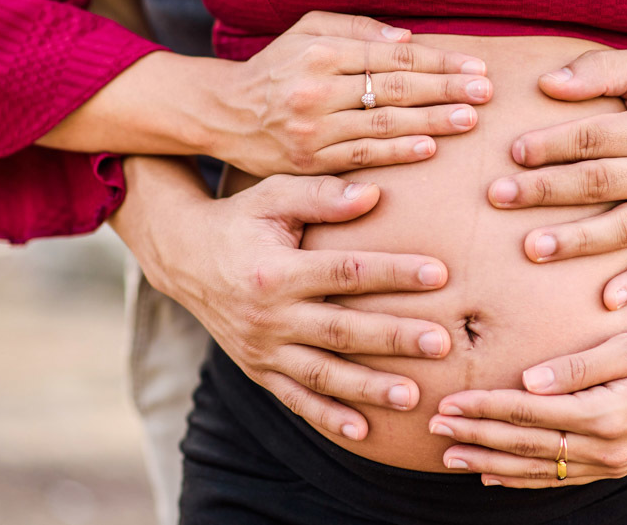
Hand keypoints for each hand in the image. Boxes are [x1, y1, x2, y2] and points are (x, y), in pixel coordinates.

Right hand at [121, 160, 454, 441]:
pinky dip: (329, 418)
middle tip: (442, 341)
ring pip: (323, 373)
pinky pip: (296, 399)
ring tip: (414, 396)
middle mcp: (268, 316)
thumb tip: (374, 193)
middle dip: (393, 337)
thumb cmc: (241, 219)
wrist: (185, 258)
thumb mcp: (273, 197)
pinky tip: (364, 432)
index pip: (346, 272)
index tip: (440, 274)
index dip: (393, 273)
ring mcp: (262, 349)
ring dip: (368, 388)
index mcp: (276, 270)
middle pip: (341, 330)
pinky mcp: (259, 370)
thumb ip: (322, 195)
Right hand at [204, 11, 493, 176]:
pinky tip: (430, 148)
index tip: (474, 66)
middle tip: (485, 92)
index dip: (438, 60)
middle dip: (445, 89)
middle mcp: (317, 88)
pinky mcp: (309, 160)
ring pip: (384, 123)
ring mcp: (312, 128)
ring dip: (432, 122)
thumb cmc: (275, 67)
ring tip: (470, 119)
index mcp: (321, 51)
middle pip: (394, 88)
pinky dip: (399, 152)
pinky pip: (362, 156)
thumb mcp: (306, 31)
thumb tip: (407, 39)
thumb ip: (357, 29)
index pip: (392, 55)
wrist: (223, 113)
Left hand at [427, 324, 626, 487]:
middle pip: (526, 444)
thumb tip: (529, 380)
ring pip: (538, 468)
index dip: (486, 407)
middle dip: (477, 434)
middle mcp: (605, 446)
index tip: (450, 400)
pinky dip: (522, 477)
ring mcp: (610, 462)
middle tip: (435, 425)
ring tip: (450, 453)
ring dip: (490, 461)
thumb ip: (580, 366)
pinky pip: (559, 478)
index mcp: (605, 413)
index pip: (529, 412)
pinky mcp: (613, 464)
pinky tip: (493, 474)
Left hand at [485, 47, 626, 308]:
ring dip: (578, 240)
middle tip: (498, 198)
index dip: (550, 145)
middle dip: (545, 191)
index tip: (513, 153)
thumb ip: (598, 71)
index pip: (592, 139)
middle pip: (598, 183)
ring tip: (533, 249)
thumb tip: (547, 84)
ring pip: (624, 226)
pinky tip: (609, 300)